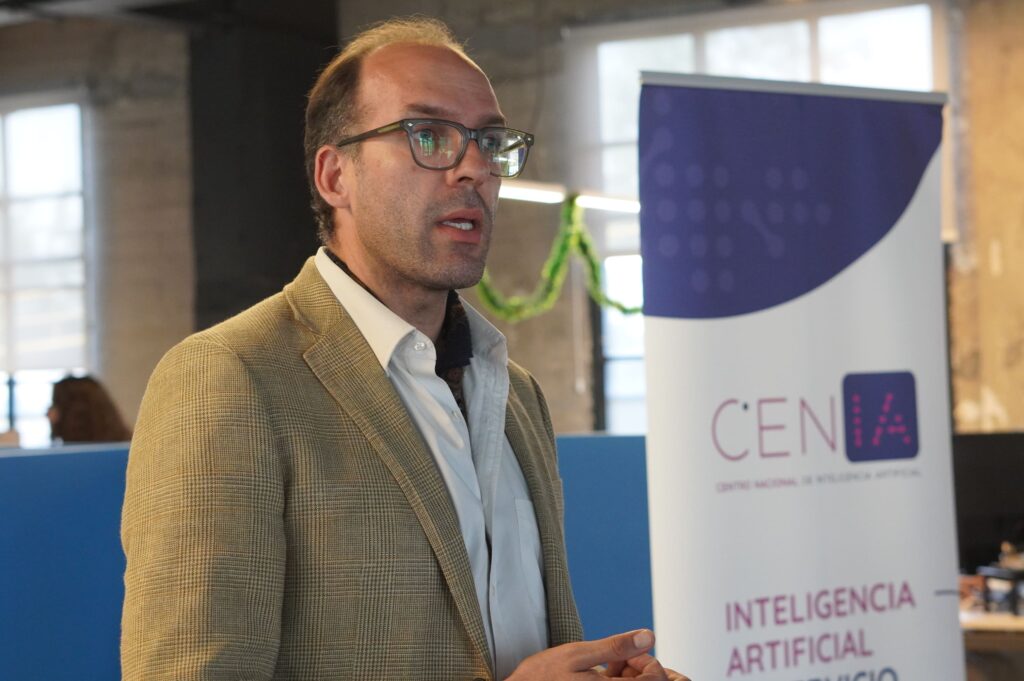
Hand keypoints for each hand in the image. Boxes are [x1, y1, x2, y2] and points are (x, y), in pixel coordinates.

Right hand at [505, 629, 687, 680]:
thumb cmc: (543, 676)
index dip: (649, 661)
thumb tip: (649, 636)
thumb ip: (615, 647)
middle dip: (639, 667)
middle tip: (616, 656)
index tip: (628, 651)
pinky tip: (601, 673)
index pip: (656, 680)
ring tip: (607, 664)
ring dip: (628, 675)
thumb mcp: (578, 654)